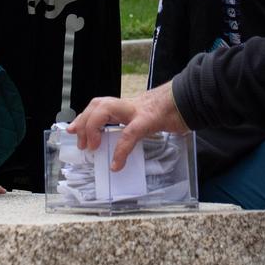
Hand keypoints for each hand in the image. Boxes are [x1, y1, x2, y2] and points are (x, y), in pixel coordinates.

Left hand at [70, 83, 188, 172]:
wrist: (192, 100)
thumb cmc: (172, 113)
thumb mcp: (149, 122)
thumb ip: (135, 130)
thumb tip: (122, 151)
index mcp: (129, 106)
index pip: (99, 104)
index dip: (83, 116)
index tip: (72, 131)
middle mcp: (130, 105)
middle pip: (98, 103)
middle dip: (84, 121)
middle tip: (82, 143)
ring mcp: (139, 109)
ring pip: (106, 108)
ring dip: (93, 126)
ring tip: (92, 147)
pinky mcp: (150, 119)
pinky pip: (130, 133)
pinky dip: (120, 150)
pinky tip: (117, 164)